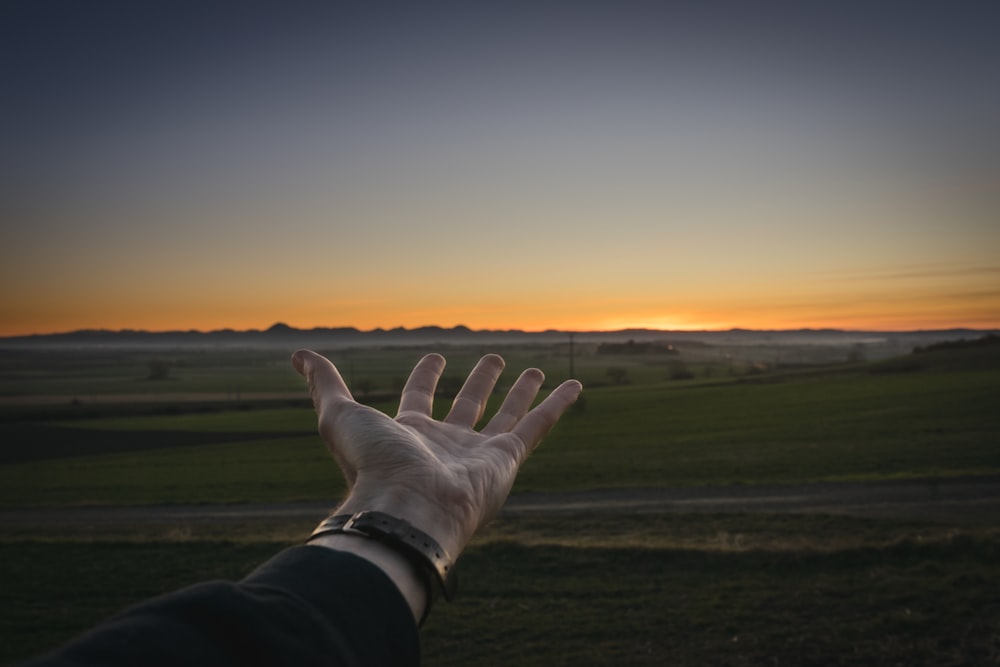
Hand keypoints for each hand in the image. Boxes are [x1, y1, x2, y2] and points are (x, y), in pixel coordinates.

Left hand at [292, 350, 581, 559]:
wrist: (407, 508)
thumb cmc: (371, 467)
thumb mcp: (338, 415)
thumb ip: (324, 384)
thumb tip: (298, 355)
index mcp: (409, 434)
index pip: (420, 399)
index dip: (426, 377)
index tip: (435, 357)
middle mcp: (446, 445)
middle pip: (468, 406)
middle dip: (480, 383)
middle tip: (493, 359)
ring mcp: (479, 454)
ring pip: (506, 415)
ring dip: (520, 392)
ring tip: (535, 369)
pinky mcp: (508, 461)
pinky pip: (537, 426)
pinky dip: (557, 405)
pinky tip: (574, 385)